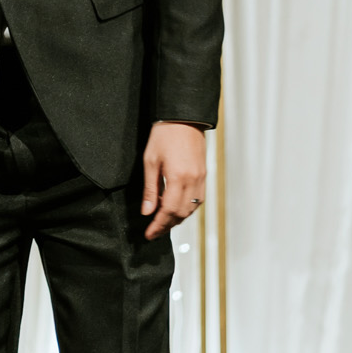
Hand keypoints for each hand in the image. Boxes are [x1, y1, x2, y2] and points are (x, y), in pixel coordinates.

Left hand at [141, 121, 207, 240]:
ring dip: (177, 218)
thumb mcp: (150, 161)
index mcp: (178, 178)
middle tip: (154, 231)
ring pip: (191, 209)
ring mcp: (201, 178)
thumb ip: (150, 189)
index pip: (168, 211)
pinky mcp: (204, 175)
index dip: (158, 225)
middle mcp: (193, 181)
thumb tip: (147, 211)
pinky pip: (198, 199)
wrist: (184, 118)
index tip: (149, 234)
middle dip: (167, 225)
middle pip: (181, 214)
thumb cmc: (164, 135)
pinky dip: (187, 208)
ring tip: (163, 221)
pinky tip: (175, 207)